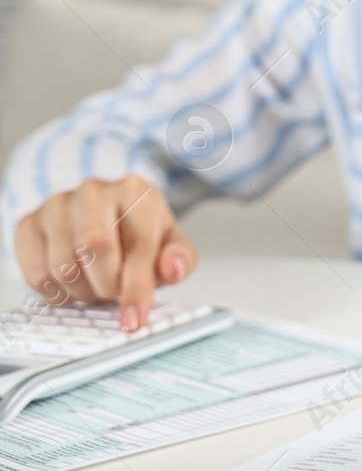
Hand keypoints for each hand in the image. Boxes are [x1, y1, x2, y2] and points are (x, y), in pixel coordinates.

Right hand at [13, 175, 196, 330]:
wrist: (103, 212)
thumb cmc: (137, 230)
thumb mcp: (168, 242)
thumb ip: (180, 259)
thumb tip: (173, 270)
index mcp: (135, 192)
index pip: (138, 244)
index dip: (136, 288)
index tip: (133, 320)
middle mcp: (94, 192)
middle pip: (94, 249)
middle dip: (106, 286)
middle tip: (113, 291)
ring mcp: (58, 205)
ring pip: (62, 266)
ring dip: (82, 292)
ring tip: (96, 284)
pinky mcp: (29, 223)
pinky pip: (35, 273)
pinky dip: (56, 292)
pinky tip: (72, 284)